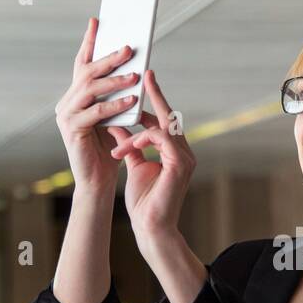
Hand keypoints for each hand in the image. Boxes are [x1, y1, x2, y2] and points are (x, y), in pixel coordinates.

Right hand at [55, 17, 138, 193]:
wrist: (97, 182)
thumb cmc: (109, 150)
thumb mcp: (116, 117)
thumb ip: (118, 96)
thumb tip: (135, 70)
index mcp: (76, 96)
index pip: (83, 63)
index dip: (90, 42)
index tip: (97, 20)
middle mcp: (67, 102)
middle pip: (86, 72)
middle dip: (108, 57)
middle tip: (128, 47)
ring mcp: (66, 115)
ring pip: (90, 89)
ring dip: (114, 80)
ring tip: (134, 74)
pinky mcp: (71, 130)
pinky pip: (95, 112)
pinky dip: (114, 105)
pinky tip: (131, 100)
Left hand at [106, 68, 195, 247]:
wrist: (150, 227)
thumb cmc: (144, 201)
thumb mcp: (134, 166)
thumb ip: (130, 145)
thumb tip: (117, 124)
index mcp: (175, 152)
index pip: (164, 120)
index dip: (153, 101)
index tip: (143, 81)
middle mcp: (184, 152)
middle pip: (169, 116)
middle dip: (155, 95)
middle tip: (144, 75)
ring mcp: (185, 158)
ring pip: (163, 126)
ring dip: (136, 130)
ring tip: (117, 143)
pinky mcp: (180, 164)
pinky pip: (160, 138)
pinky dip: (141, 139)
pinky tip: (126, 148)